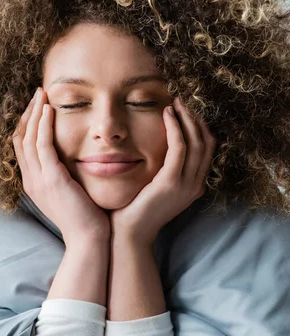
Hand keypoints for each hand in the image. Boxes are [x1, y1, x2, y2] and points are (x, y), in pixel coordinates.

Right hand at [12, 87, 110, 245]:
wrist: (89, 239)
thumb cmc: (86, 218)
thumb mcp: (71, 193)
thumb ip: (66, 175)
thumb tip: (74, 159)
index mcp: (34, 183)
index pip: (23, 147)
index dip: (28, 124)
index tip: (38, 107)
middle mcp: (31, 180)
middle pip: (20, 138)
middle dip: (28, 113)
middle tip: (38, 93)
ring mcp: (38, 179)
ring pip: (28, 138)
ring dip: (34, 113)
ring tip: (42, 94)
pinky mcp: (51, 178)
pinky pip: (42, 144)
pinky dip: (44, 124)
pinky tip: (50, 109)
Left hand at [109, 96, 216, 245]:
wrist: (128, 235)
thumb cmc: (134, 211)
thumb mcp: (154, 189)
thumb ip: (162, 172)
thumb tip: (155, 149)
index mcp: (193, 186)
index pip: (206, 150)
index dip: (199, 127)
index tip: (185, 110)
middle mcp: (195, 185)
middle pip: (206, 142)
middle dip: (196, 118)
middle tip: (182, 100)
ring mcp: (186, 185)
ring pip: (196, 141)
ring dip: (186, 118)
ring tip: (174, 102)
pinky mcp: (171, 182)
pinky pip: (179, 147)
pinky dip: (175, 127)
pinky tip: (166, 114)